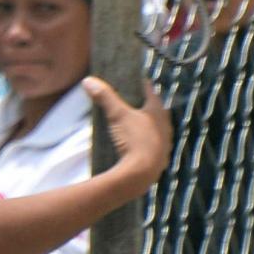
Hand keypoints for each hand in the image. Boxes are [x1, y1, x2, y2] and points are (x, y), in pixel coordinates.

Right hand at [84, 75, 171, 198]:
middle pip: (154, 110)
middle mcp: (165, 125)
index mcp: (158, 111)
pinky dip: (144, 142)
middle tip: (128, 102)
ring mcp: (165, 142)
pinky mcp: (160, 158)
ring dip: (145, 125)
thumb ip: (105, 97)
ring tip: (131, 123)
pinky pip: (153, 145)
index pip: (150, 91)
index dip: (140, 84)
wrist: (142, 172)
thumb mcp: (117, 115)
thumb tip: (89, 80)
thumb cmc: (134, 139)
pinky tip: (135, 144)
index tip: (130, 80)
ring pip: (155, 128)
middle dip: (142, 106)